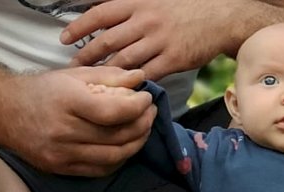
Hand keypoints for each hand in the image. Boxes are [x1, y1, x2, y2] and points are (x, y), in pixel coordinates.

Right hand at [0, 66, 155, 175]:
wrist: (2, 112)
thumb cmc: (42, 90)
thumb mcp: (73, 75)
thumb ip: (109, 76)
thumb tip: (140, 79)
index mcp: (67, 102)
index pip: (113, 112)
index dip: (137, 107)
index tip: (147, 99)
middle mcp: (63, 131)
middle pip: (117, 136)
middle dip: (142, 125)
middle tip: (150, 113)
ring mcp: (61, 154)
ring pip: (113, 157)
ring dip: (136, 144)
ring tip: (143, 130)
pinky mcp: (61, 169)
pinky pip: (100, 170)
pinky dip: (119, 160)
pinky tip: (126, 147)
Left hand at [60, 0, 237, 79]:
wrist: (220, 15)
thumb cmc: (186, 7)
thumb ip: (130, 7)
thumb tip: (102, 12)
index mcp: (139, 3)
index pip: (100, 14)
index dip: (80, 27)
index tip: (64, 38)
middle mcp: (146, 21)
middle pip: (108, 40)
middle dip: (86, 55)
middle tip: (72, 68)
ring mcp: (160, 41)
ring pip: (125, 60)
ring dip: (105, 73)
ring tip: (92, 83)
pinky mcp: (173, 59)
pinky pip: (147, 73)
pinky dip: (133, 83)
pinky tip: (121, 90)